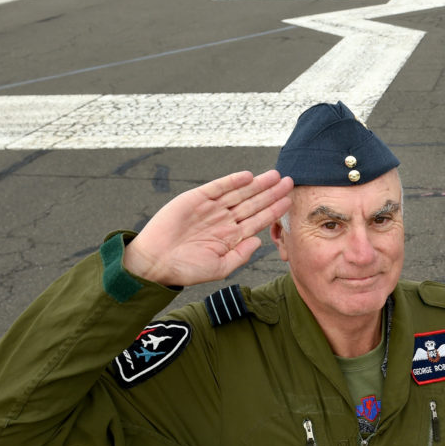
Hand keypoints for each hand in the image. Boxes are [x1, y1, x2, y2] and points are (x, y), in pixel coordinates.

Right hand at [123, 170, 293, 286]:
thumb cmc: (185, 269)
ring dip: (257, 184)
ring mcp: (210, 208)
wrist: (155, 262)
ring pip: (239, 193)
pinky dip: (232, 181)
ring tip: (274, 175)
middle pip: (252, 203)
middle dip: (271, 193)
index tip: (289, 201)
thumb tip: (259, 241)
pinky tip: (248, 176)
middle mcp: (223, 220)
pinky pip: (218, 187)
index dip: (273, 211)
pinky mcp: (196, 198)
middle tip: (289, 181)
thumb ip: (240, 255)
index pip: (257, 220)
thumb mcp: (219, 268)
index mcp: (230, 237)